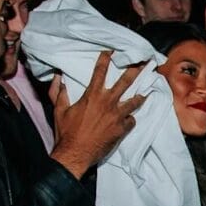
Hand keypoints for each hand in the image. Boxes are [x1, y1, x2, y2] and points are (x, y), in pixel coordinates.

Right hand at [50, 51, 145, 178]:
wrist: (75, 154)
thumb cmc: (66, 132)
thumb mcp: (59, 110)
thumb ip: (58, 92)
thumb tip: (58, 78)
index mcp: (92, 96)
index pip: (100, 72)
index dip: (105, 59)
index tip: (111, 50)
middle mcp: (107, 103)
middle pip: (126, 82)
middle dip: (136, 70)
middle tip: (145, 62)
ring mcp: (116, 116)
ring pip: (134, 101)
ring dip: (141, 96)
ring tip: (147, 92)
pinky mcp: (121, 130)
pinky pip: (131, 121)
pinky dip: (130, 119)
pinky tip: (130, 119)